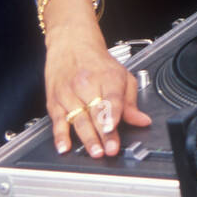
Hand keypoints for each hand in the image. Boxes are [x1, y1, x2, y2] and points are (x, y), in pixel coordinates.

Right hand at [44, 23, 151, 157]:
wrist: (71, 44)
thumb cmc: (97, 63)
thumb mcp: (121, 76)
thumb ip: (131, 101)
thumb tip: (142, 120)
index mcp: (107, 78)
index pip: (111, 98)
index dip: (112, 113)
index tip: (112, 127)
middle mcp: (86, 85)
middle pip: (95, 112)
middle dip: (103, 133)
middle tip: (109, 149)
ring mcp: (69, 94)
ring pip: (78, 118)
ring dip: (87, 137)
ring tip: (95, 151)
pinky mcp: (54, 101)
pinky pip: (57, 121)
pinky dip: (60, 135)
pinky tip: (64, 147)